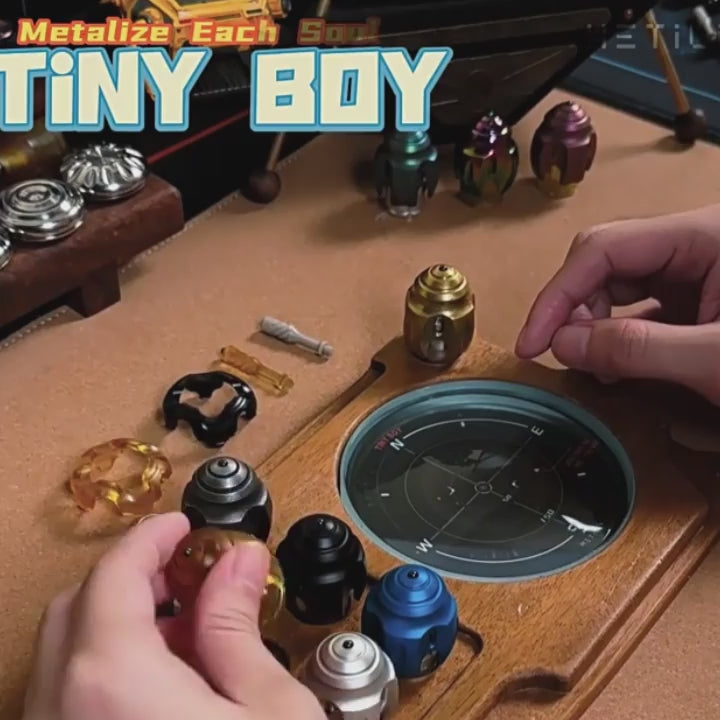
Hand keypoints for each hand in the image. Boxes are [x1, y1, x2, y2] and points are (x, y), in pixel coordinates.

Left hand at [23, 513, 323, 719]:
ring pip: (65, 655)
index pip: (113, 574)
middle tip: (188, 573)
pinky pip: (66, 699)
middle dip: (134, 577)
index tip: (181, 526)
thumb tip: (241, 561)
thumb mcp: (268, 709)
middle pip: (77, 606)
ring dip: (120, 625)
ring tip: (187, 632)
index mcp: (112, 683)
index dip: (151, 537)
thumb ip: (239, 625)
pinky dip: (107, 672)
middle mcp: (62, 711)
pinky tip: (166, 684)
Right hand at [515, 204, 719, 404]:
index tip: (531, 345)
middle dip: (576, 309)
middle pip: (605, 262)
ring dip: (595, 325)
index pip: (604, 248)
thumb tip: (560, 344)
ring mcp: (697, 270)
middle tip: (565, 355)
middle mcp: (693, 243)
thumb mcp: (714, 359)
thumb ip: (639, 349)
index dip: (558, 296)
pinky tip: (617, 364)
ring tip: (596, 366)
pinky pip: (642, 308)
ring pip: (620, 285)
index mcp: (702, 234)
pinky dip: (620, 336)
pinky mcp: (699, 298)